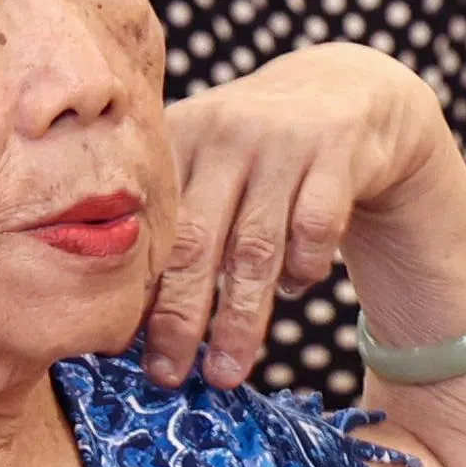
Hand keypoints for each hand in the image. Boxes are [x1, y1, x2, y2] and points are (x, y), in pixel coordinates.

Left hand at [143, 44, 465, 389]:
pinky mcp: (337, 153)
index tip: (121, 346)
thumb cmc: (256, 152)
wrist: (344, 91)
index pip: (150, 226)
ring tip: (226, 372)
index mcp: (178, 136)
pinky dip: (304, 272)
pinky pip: (315, 234)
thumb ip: (176, 218)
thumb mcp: (207, 160)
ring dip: (241, 320)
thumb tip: (133, 320)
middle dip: (179, 317)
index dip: (136, 289)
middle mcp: (224, 133)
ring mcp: (282, 141)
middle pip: (195, 242)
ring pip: (256, 249)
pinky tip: (296, 286)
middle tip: (166, 375)